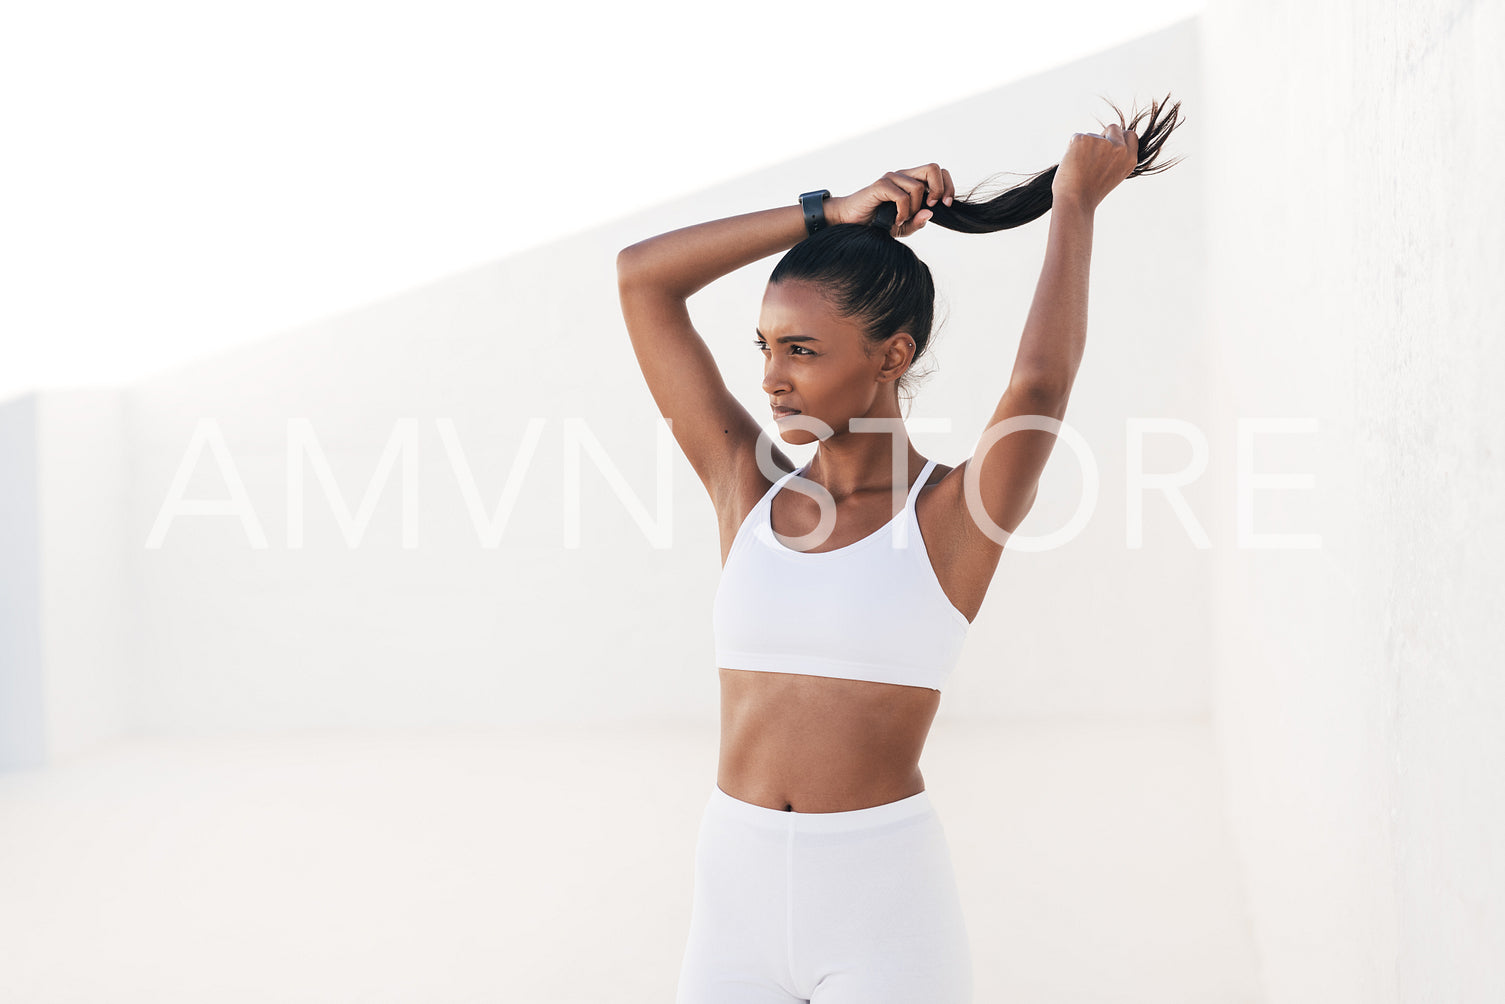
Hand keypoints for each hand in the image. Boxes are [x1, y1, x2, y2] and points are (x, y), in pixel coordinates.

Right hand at [828, 163, 954, 237]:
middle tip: (931, 206)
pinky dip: (902, 212)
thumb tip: (930, 213)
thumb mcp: (903, 227)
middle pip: (933, 168)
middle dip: (939, 189)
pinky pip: (902, 197)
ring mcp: (891, 179)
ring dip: (914, 208)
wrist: (850, 223)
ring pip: (918, 186)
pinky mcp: (880, 185)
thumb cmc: (876, 223)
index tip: (946, 204)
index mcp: (911, 181)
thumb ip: (918, 222)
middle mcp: (903, 176)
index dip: (947, 186)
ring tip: (902, 219)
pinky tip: (895, 220)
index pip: (938, 172)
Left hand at [1051, 122, 1138, 212]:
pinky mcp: (1084, 139)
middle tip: (1091, 156)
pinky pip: (1076, 137)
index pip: (1130, 135)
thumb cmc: (1089, 192)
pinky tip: (1072, 164)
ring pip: (1092, 135)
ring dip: (1084, 147)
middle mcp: (1120, 149)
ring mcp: (1102, 143)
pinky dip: (1071, 149)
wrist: (1074, 201)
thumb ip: (1116, 158)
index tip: (1110, 144)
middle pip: (1113, 128)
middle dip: (1102, 136)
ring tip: (1080, 168)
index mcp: (1130, 159)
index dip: (1119, 137)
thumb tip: (1108, 141)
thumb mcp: (1113, 175)